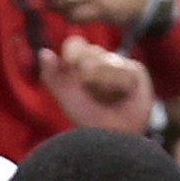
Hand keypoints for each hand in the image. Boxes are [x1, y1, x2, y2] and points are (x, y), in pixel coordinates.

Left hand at [38, 35, 153, 134]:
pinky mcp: (136, 71)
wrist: (111, 136)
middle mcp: (98, 62)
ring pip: (106, 60)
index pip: (75, 44)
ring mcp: (118, 64)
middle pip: (91, 50)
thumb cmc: (88, 119)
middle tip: (88, 86)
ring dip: (101, 80)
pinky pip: (124, 69)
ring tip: (106, 98)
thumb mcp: (65, 97)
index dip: (73, 49)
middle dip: (86, 70)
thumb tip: (43, 52)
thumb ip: (52, 76)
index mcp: (79, 65)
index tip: (69, 61)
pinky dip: (118, 83)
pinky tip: (122, 96)